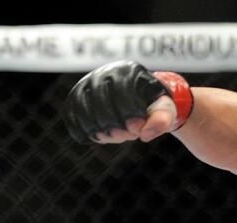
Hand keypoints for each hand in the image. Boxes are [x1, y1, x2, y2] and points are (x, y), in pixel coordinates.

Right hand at [64, 61, 189, 144]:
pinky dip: (82, 130)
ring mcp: (88, 82)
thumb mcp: (165, 110)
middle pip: (102, 107)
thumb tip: (144, 134)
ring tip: (115, 135)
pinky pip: (71, 114)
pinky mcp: (77, 93)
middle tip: (128, 134)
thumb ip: (161, 120)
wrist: (138, 95)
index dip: (130, 120)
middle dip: (116, 129)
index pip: (123, 99)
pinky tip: (98, 136)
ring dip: (101, 131)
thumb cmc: (153, 104)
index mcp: (128, 72)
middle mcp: (105, 72)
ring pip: (85, 112)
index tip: (138, 128)